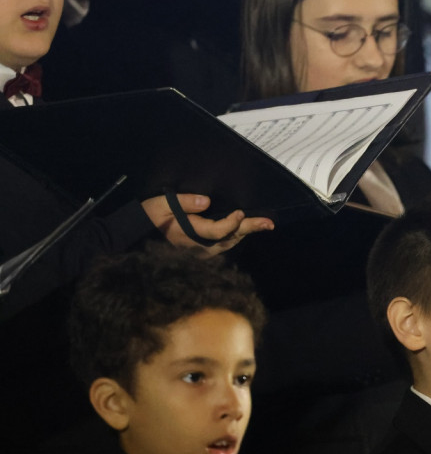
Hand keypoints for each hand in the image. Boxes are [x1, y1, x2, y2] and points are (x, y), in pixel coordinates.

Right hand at [141, 194, 273, 254]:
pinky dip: (235, 236)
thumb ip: (185, 202)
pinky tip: (244, 229)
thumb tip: (207, 201)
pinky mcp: (201, 251)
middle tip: (269, 223)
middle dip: (250, 229)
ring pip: (229, 243)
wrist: (138, 233)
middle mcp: (198, 246)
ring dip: (245, 233)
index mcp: (190, 234)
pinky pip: (223, 245)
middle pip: (230, 238)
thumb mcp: (162, 205)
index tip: (240, 212)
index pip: (217, 231)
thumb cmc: (149, 216)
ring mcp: (200, 251)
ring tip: (263, 224)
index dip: (231, 223)